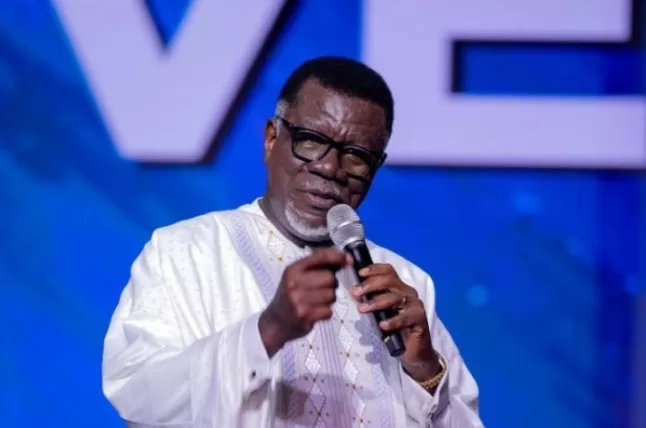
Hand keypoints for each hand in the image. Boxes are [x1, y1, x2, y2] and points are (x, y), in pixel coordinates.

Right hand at [259, 248, 351, 356]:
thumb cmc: (290, 296)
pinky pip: (329, 311)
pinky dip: (326, 313)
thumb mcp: (296, 277)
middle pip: (329, 278)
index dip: (337, 256)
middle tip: (321, 290)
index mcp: (293, 270)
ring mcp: (298, 300)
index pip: (320, 257)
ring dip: (329, 300)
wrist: (275, 323)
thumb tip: (344, 258)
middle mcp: (294, 283)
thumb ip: (317, 266)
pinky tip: (315, 313)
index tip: (347, 259)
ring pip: (331, 295)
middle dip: (331, 285)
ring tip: (316, 302)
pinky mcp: (304, 315)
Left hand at [351, 264, 440, 381]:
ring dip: (376, 302)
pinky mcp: (420, 321)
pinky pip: (405, 319)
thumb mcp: (381, 312)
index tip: (359, 272)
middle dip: (370, 285)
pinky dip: (393, 321)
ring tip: (362, 309)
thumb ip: (371, 301)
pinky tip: (382, 325)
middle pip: (390, 281)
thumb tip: (354, 292)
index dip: (374, 269)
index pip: (389, 271)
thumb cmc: (396, 329)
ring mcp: (416, 306)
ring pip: (396, 298)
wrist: (415, 351)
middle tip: (355, 292)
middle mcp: (409, 293)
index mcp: (400, 288)